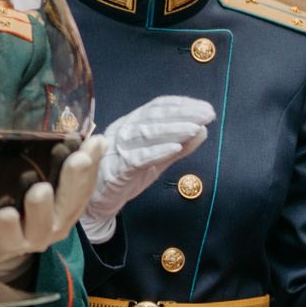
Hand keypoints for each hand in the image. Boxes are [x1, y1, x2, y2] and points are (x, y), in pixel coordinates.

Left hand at [0, 135, 106, 282]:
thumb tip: (99, 141)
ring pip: (40, 227)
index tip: (93, 144)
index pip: (85, 188)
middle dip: (73, 181)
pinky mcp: (6, 244)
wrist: (2, 242)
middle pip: (69, 206)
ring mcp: (31, 238)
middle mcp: (55, 226)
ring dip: (41, 208)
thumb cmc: (31, 210)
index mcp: (69, 209)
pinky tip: (2, 213)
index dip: (90, 167)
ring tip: (41, 190)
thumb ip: (72, 166)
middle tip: (78, 159)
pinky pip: (5, 237)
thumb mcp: (53, 187)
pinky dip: (4, 226)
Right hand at [79, 97, 215, 242]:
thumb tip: (203, 130)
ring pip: (146, 134)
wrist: (99, 202)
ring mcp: (118, 148)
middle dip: (183, 114)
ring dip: (173, 130)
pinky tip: (175, 148)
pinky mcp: (117, 169)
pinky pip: (138, 157)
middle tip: (206, 114)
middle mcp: (123, 130)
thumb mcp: (157, 159)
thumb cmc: (127, 175)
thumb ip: (179, 146)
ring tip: (195, 128)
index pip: (157, 107)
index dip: (182, 105)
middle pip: (154, 117)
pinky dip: (157, 151)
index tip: (204, 108)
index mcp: (131, 123)